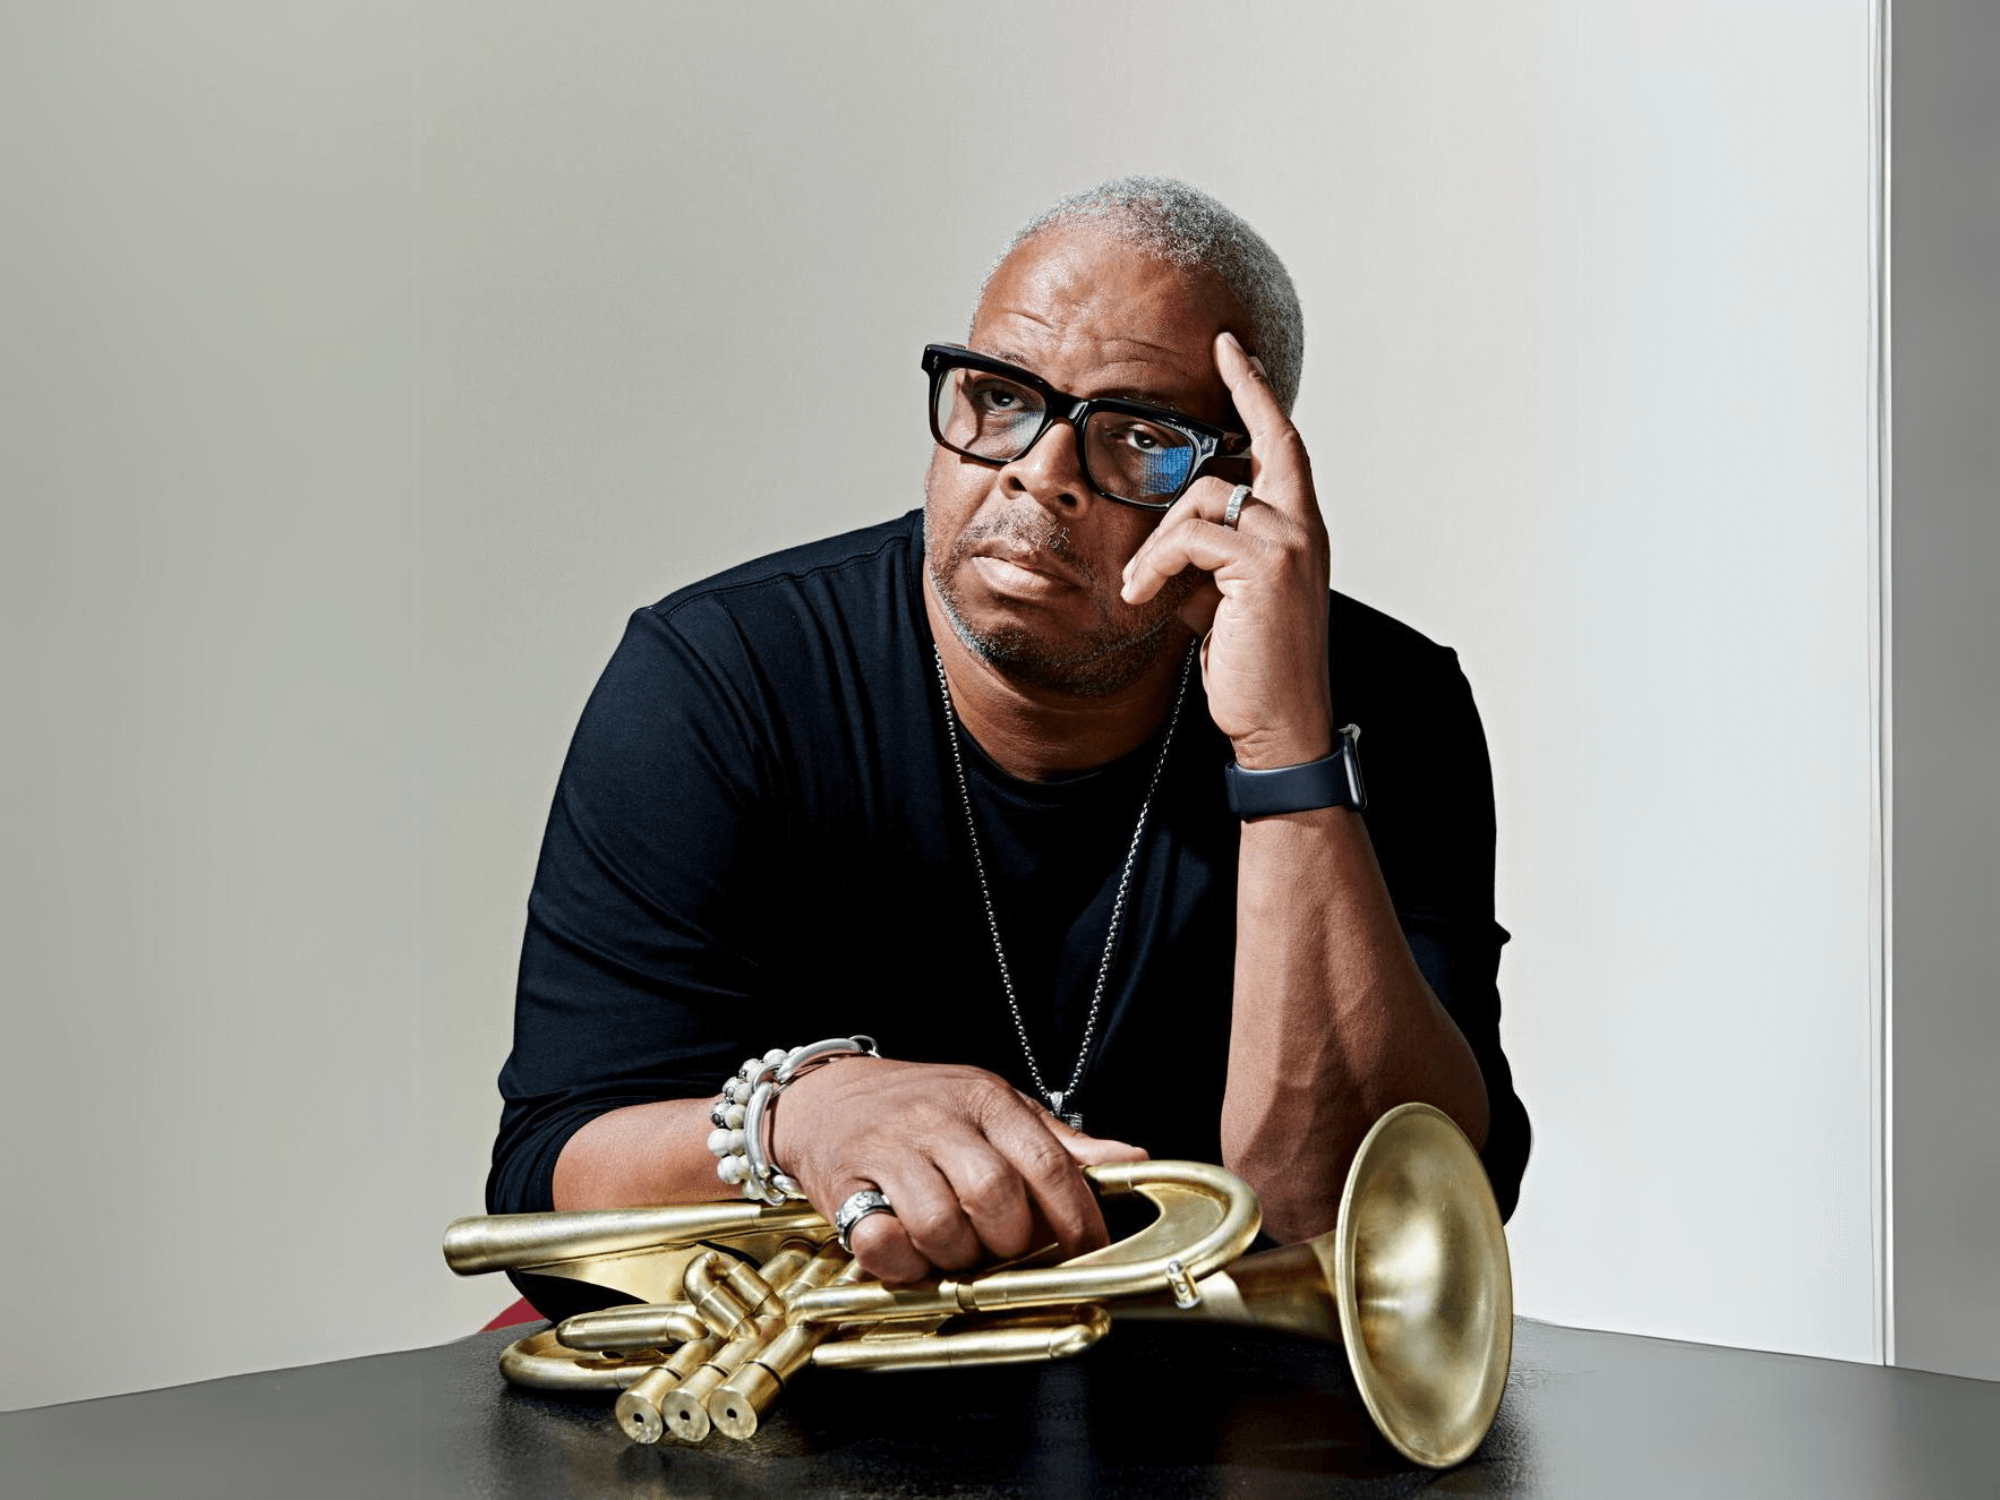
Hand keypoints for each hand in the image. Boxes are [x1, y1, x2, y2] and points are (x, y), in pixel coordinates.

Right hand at [768, 1057, 1146, 1283]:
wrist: (827, 1094)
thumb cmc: (923, 1106)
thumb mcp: (996, 1107)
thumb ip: (1060, 1142)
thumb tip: (1132, 1160)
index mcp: (986, 1100)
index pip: (1048, 1163)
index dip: (1076, 1218)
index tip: (1088, 1251)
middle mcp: (939, 1120)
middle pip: (997, 1197)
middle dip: (1012, 1241)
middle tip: (1006, 1248)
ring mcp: (890, 1151)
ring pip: (941, 1224)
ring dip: (958, 1255)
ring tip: (957, 1247)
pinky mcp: (845, 1186)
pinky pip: (881, 1239)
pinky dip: (902, 1260)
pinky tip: (910, 1250)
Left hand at [1120, 330, 1332, 769]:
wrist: (1278, 724)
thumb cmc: (1252, 666)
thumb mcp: (1225, 595)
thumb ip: (1210, 549)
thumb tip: (1170, 525)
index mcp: (1301, 528)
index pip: (1283, 441)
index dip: (1256, 391)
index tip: (1232, 349)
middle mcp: (1304, 526)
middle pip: (1240, 458)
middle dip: (1200, 455)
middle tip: (1170, 489)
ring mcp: (1289, 541)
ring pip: (1202, 498)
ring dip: (1158, 543)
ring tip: (1144, 589)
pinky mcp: (1264, 564)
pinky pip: (1189, 535)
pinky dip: (1157, 563)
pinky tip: (1146, 596)